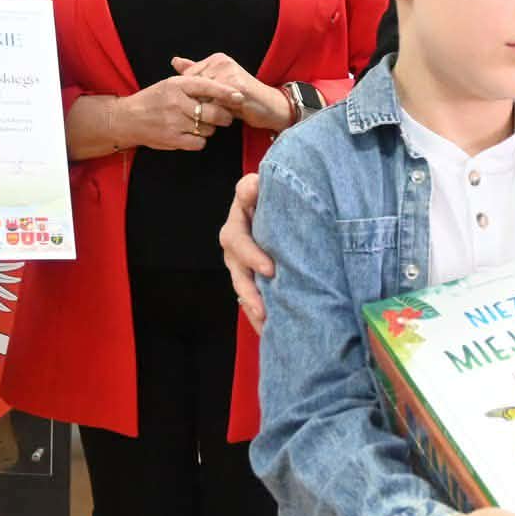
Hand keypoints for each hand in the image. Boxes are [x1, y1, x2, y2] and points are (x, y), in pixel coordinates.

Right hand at [117, 73, 244, 151]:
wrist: (128, 119)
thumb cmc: (152, 100)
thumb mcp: (169, 84)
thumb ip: (193, 84)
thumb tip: (220, 85)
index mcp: (177, 86)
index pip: (207, 87)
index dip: (226, 92)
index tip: (239, 96)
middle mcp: (176, 103)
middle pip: (212, 112)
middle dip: (224, 116)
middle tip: (226, 116)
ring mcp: (174, 122)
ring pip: (208, 129)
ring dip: (210, 128)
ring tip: (202, 124)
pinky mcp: (173, 139)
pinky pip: (199, 142)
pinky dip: (200, 140)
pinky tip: (194, 134)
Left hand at [172, 53, 292, 129]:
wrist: (270, 107)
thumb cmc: (243, 98)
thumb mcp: (217, 84)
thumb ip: (197, 72)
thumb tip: (175, 61)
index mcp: (216, 59)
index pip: (189, 77)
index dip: (190, 95)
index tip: (195, 105)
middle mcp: (222, 62)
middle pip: (194, 86)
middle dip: (197, 102)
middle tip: (203, 112)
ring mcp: (230, 72)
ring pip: (203, 95)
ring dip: (206, 109)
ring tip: (212, 115)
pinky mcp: (236, 86)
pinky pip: (215, 103)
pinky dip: (214, 113)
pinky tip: (220, 118)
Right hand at [220, 173, 272, 330]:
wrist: (279, 200)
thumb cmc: (274, 192)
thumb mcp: (263, 185)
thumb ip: (254, 187)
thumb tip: (252, 185)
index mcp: (238, 220)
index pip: (237, 239)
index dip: (251, 255)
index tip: (270, 270)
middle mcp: (235, 241)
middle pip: (237, 270)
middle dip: (250, 290)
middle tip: (266, 308)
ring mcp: (240, 260)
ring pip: (241, 286)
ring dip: (252, 305)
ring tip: (265, 322)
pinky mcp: (249, 273)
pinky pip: (249, 296)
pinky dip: (257, 313)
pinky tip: (268, 330)